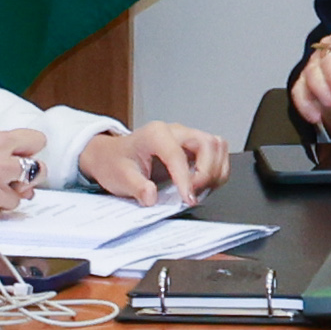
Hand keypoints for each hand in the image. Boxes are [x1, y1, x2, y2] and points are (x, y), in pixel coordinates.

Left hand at [79, 119, 231, 202]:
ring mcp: (187, 137)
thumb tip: (152, 197)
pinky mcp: (194, 146)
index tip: (187, 198)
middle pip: (208, 144)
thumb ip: (137, 187)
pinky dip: (217, 171)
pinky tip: (204, 186)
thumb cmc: (116, 163)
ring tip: (200, 190)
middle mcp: (175, 131)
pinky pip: (217, 154)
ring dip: (216, 171)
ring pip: (217, 146)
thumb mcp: (120, 178)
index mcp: (155, 134)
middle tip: (193, 194)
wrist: (113, 156)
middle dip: (206, 172)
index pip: (178, 155)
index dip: (186, 178)